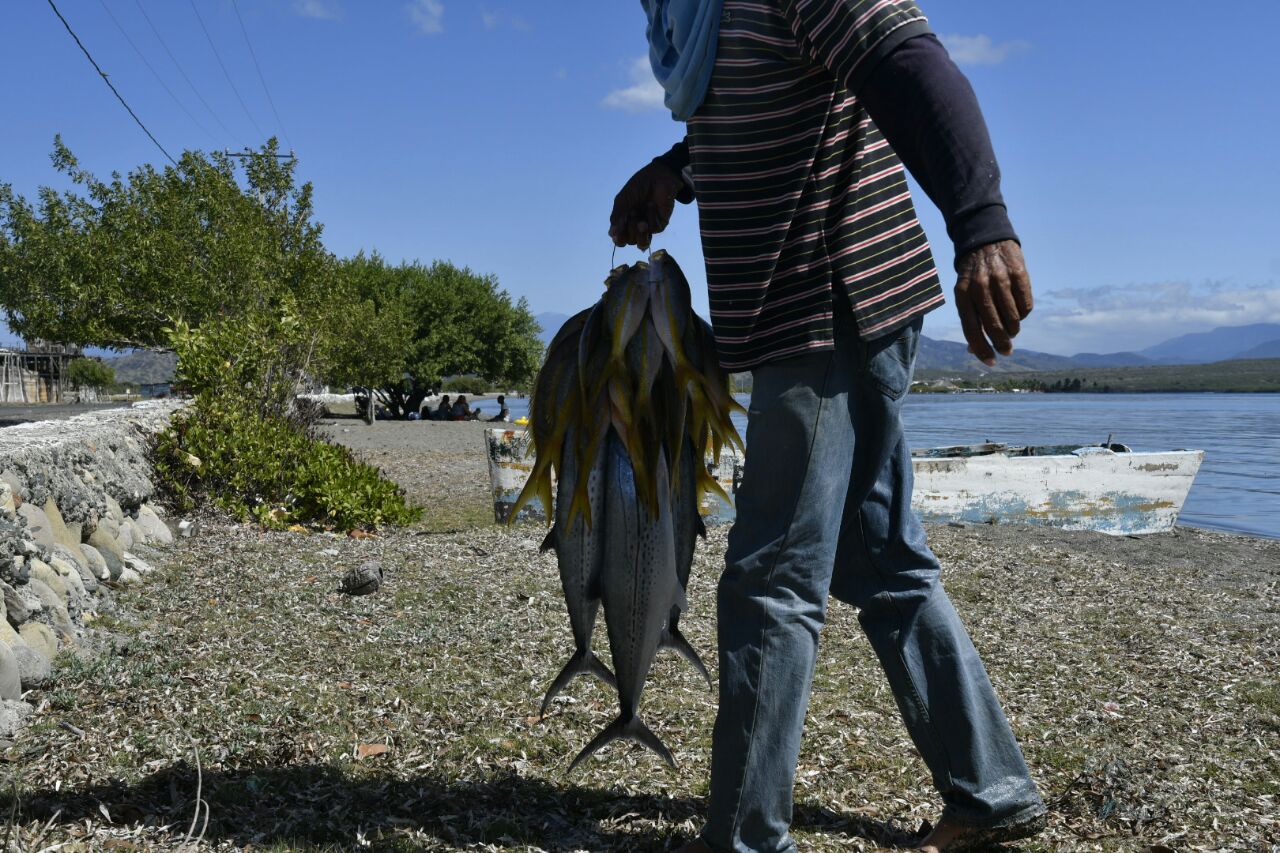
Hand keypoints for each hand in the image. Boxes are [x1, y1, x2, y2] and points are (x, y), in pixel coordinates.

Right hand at [609, 160, 683, 250]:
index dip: (619, 238)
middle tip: (632, 213)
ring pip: (642, 243)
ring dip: (640, 232)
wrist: (657, 177)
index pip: (620, 240)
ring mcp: (648, 227)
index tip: (619, 231)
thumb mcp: (623, 200)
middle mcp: (635, 227)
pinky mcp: (660, 224)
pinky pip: (653, 229)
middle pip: (630, 242)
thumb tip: (611, 233)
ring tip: (641, 220)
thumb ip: (617, 217)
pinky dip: (651, 217)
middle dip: (630, 229)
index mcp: (624, 222)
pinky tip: (652, 205)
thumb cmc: (638, 187)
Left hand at [954, 240, 1032, 365]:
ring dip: (1013, 330)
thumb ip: (970, 319)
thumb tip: (974, 351)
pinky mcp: (1019, 274)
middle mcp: (980, 287)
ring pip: (1012, 318)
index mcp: (962, 294)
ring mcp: (1000, 279)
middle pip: (994, 327)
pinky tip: (1019, 311)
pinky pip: (1026, 306)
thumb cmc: (973, 276)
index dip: (981, 350)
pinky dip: (1023, 314)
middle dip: (1002, 344)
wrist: (986, 240)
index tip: (991, 362)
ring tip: (1012, 329)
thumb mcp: (964, 293)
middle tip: (1007, 350)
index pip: (971, 330)